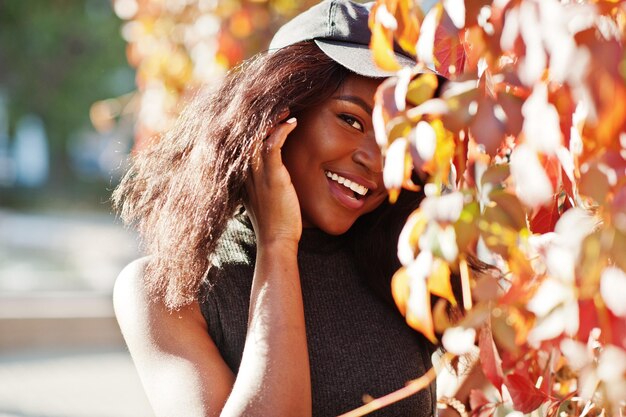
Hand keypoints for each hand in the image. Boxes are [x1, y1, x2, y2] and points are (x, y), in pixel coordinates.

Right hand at [245, 116, 301, 245]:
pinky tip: (292, 123)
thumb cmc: (274, 221)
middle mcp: (245, 171)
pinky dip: (281, 130)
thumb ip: (261, 182)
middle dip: (260, 117)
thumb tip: (272, 172)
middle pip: (246, 135)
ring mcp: (258, 174)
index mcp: (242, 175)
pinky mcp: (272, 176)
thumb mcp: (262, 197)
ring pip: (257, 136)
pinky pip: (272, 145)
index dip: (251, 126)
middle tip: (278, 107)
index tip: (265, 115)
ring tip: (286, 110)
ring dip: (272, 120)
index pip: (242, 142)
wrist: (276, 241)